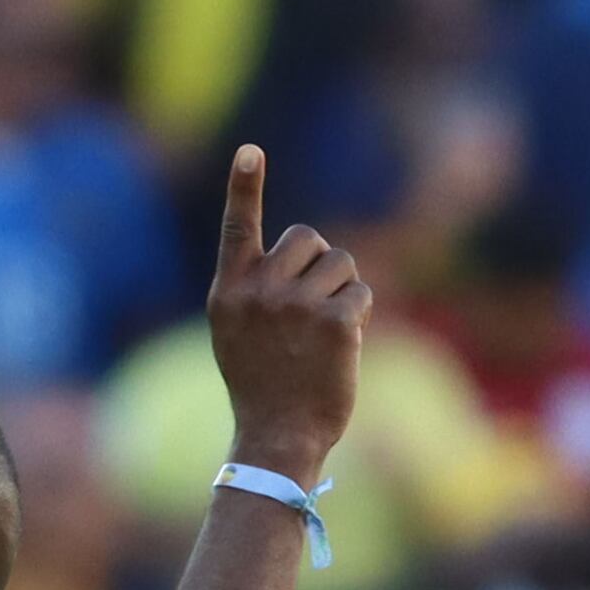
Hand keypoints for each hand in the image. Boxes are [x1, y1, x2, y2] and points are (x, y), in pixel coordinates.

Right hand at [208, 144, 366, 484]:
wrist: (278, 438)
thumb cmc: (261, 385)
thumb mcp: (236, 332)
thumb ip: (254, 286)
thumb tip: (297, 250)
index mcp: (229, 291)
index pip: (237, 228)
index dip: (244, 186)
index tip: (250, 150)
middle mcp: (259, 292)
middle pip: (307, 237)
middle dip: (319, 265)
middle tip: (310, 310)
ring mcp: (296, 306)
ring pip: (341, 262)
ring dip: (342, 290)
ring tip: (322, 332)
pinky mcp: (334, 322)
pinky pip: (361, 292)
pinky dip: (358, 314)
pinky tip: (341, 345)